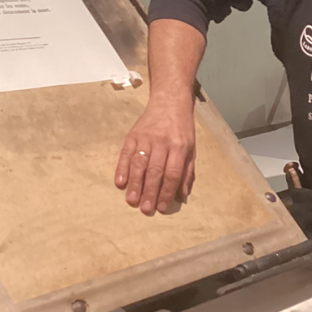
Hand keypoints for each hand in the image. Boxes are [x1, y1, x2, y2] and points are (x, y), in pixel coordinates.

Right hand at [115, 99, 196, 214]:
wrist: (169, 101)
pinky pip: (126, 153)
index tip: (162, 207)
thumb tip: (183, 196)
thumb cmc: (182, 128)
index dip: (167, 191)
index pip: (172, 173)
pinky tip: (120, 182)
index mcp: (179, 147)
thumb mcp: (191, 148)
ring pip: (139, 164)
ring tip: (132, 201)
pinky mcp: (133, 135)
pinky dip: (122, 168)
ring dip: (135, 184)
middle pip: (155, 171)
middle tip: (146, 209)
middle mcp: (162, 142)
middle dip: (150, 192)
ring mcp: (146, 138)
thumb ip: (187, 172)